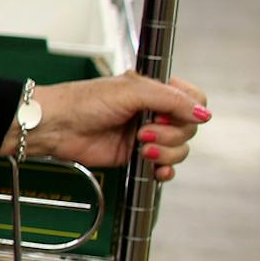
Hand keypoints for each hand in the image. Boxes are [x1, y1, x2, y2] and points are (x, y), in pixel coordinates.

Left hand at [13, 72, 210, 182]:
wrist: (56, 127)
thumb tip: (203, 113)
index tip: (172, 113)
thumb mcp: (130, 91)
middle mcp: (152, 112)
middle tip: (144, 131)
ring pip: (180, 148)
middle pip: (189, 127)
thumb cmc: (83, 102)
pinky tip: (156, 168)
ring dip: (166, 150)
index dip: (190, 108)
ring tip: (141, 146)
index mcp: (153, 91)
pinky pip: (164, 166)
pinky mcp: (135, 156)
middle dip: (171, 132)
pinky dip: (165, 169)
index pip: (193, 98)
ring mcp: (145, 135)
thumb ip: (170, 100)